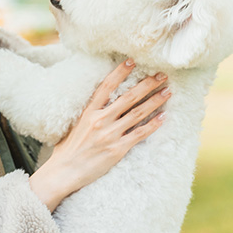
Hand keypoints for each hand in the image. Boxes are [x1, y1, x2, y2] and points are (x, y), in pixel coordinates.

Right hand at [28, 59, 169, 211]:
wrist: (64, 172)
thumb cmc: (67, 150)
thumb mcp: (74, 125)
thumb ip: (88, 113)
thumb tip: (100, 103)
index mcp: (88, 112)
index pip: (106, 86)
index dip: (120, 72)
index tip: (132, 60)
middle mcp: (100, 120)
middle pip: (128, 97)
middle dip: (147, 84)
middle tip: (162, 75)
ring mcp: (110, 135)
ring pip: (138, 113)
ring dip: (155, 101)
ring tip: (167, 91)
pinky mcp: (117, 149)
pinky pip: (139, 134)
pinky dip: (153, 125)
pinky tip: (163, 117)